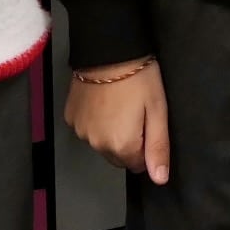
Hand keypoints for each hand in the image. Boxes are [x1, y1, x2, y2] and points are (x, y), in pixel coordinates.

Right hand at [66, 59, 170, 184]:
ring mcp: (80, 131)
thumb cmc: (139, 78)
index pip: (137, 164)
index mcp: (120, 145)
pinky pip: (87, 130)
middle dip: (128, 141)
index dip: (146, 145)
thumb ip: (158, 148)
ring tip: (118, 104)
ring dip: (110, 132)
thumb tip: (160, 179)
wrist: (108, 50)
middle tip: (135, 112)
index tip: (147, 121)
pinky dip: (95, 121)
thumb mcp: (157, 111)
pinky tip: (103, 101)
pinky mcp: (70, 117)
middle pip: (118, 156)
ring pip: (102, 143)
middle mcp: (97, 144)